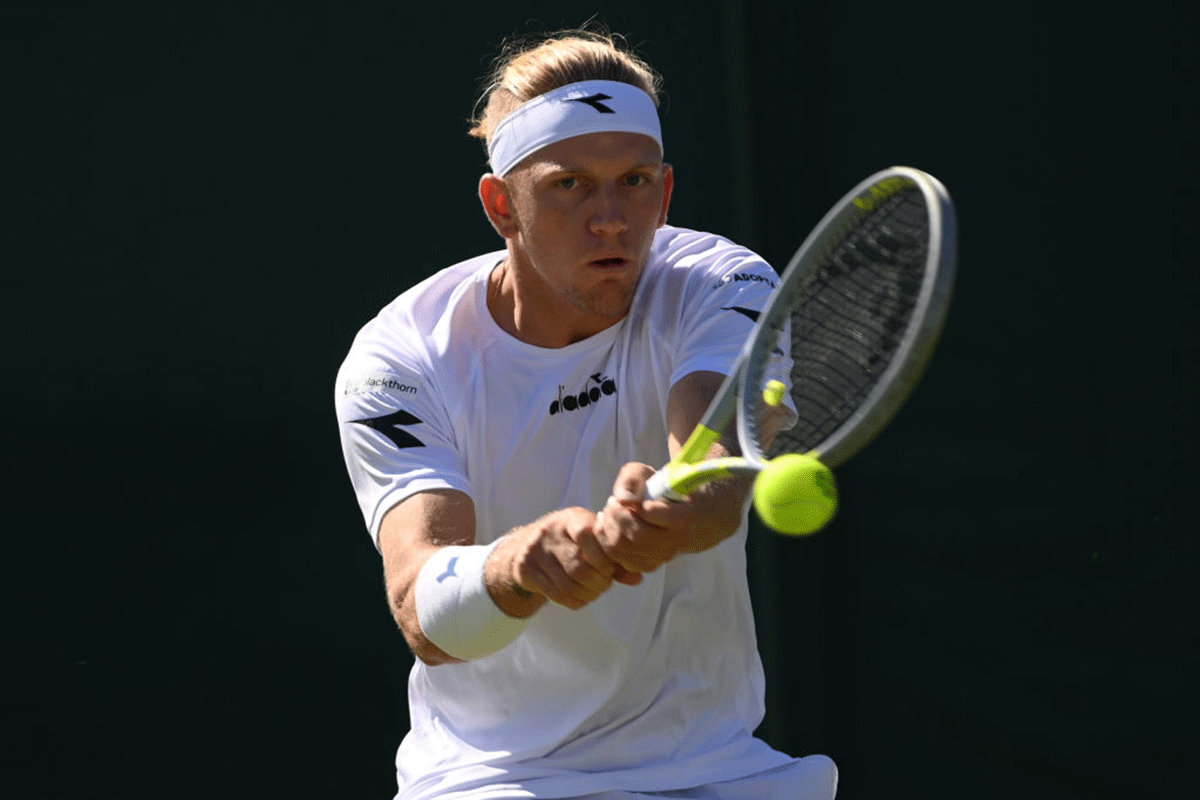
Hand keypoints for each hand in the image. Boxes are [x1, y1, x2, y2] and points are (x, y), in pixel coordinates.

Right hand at [490, 507, 640, 611]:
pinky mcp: (526, 569)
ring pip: (567, 584)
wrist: (526, 546)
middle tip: (605, 583)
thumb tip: (637, 578)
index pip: (586, 535)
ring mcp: (535, 551)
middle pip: (579, 567)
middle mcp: (550, 532)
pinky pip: (555, 594)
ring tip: (595, 591)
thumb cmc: (569, 541)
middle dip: (598, 582)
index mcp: (571, 518)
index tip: (610, 568)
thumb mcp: (590, 539)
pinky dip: (574, 600)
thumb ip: (614, 556)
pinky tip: (581, 596)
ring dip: (588, 594)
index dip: (603, 558)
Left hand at [592, 463, 696, 572]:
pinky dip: (606, 541)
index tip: (630, 499)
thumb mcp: (648, 474)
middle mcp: (674, 542)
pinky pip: (617, 559)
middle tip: (613, 503)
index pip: (654, 515)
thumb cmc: (661, 492)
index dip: (636, 507)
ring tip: (609, 513)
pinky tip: (609, 527)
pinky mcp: (646, 566)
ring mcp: (661, 557)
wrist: (679, 516)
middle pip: (635, 535)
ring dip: (608, 528)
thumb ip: (633, 479)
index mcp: (682, 516)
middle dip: (616, 517)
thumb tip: (623, 498)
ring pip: (622, 549)